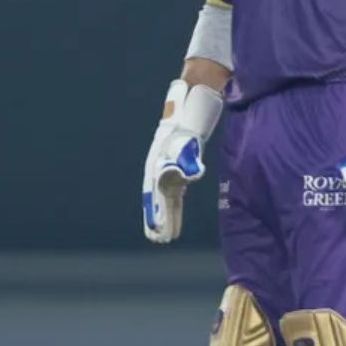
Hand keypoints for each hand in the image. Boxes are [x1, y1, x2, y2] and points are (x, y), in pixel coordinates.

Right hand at [142, 80, 223, 242]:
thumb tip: (191, 175)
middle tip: (159, 239)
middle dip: (159, 219)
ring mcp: (166, 169)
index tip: (157, 230)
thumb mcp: (187, 139)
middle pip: (157, 198)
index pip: (155, 193)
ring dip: (166, 215)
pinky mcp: (176, 170)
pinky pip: (173, 193)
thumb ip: (188, 159)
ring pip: (165, 197)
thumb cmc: (186, 122)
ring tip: (167, 235)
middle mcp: (159, 168)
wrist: (188, 105)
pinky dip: (174, 206)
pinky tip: (174, 216)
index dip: (157, 212)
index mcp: (157, 163)